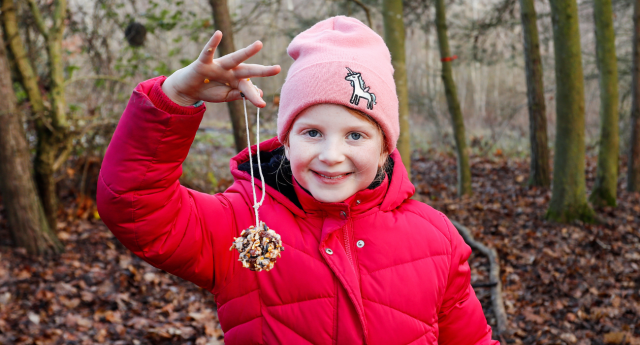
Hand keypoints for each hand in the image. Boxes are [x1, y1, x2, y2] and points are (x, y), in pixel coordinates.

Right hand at [162, 31, 280, 107]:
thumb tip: (260, 93)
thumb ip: (241, 94)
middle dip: (262, 71)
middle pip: (248, 70)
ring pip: (234, 58)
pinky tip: (218, 34)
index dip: (254, 95)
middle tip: (278, 69)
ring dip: (247, 52)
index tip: (262, 104)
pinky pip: (208, 52)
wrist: (189, 90)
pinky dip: (212, 43)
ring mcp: (218, 66)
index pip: (248, 87)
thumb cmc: (209, 90)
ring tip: (259, 45)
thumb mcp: (226, 95)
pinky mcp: (203, 63)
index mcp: (236, 79)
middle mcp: (230, 71)